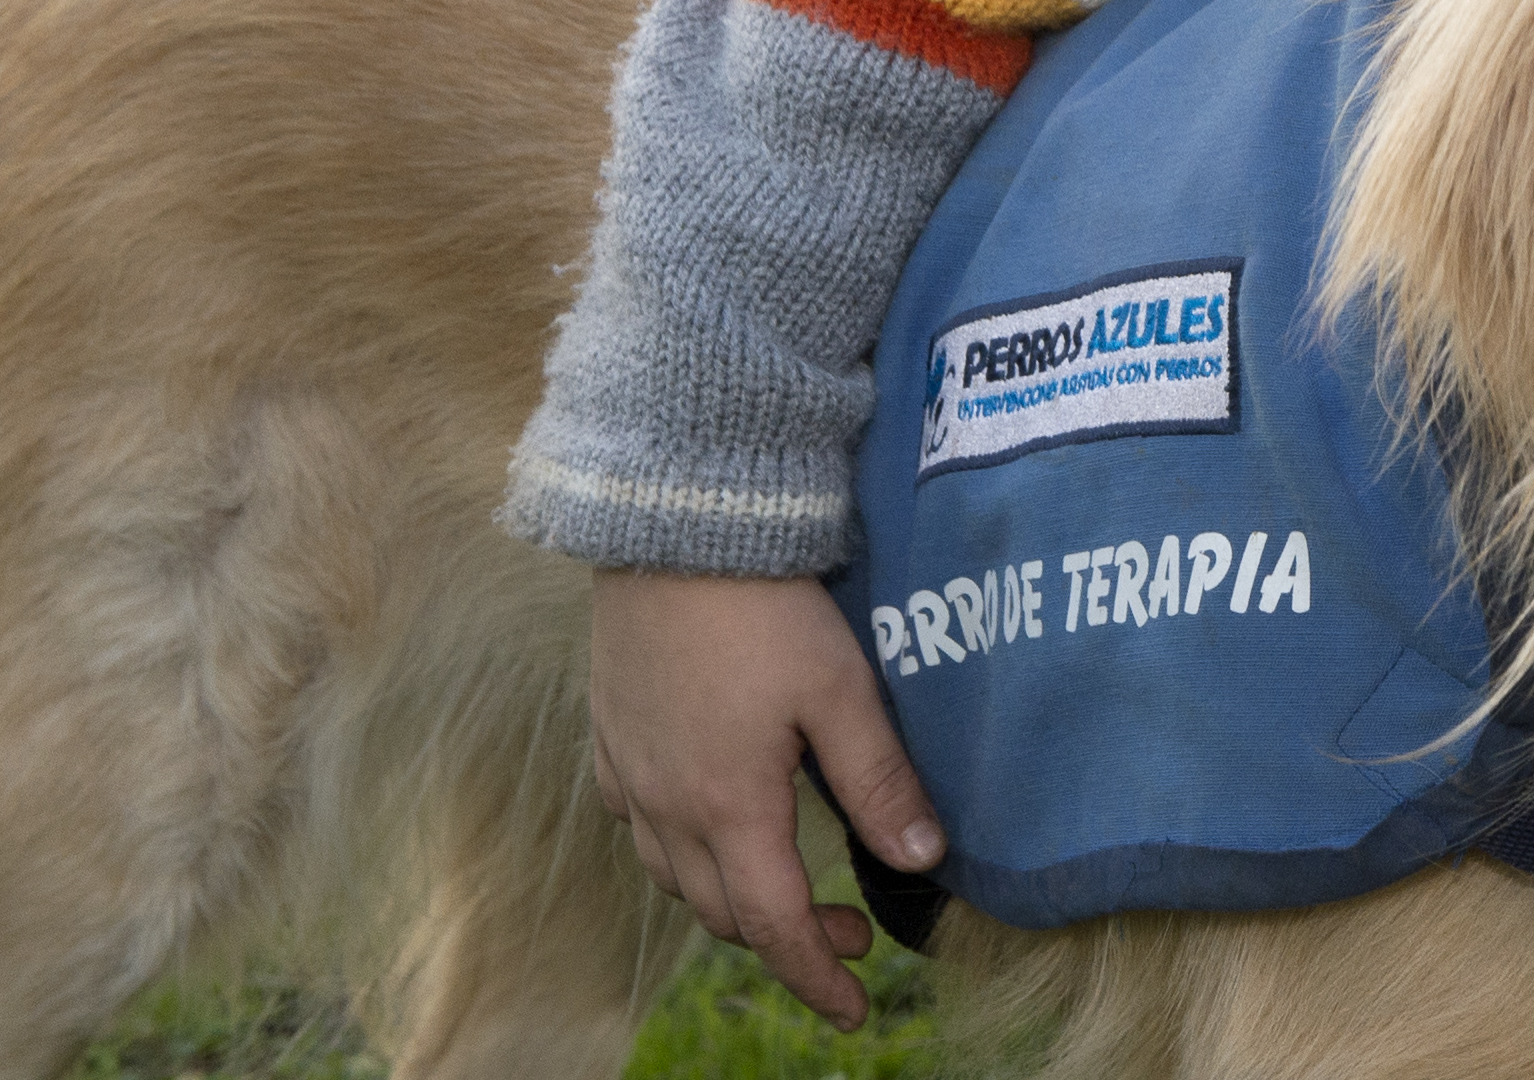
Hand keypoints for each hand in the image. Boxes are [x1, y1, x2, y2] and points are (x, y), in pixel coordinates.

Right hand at [588, 570, 943, 1028]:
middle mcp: (666, 806)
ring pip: (673, 875)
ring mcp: (630, 771)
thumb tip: (924, 860)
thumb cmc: (765, 605)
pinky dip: (679, 847)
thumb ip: (880, 781)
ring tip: (787, 881)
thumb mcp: (842, 690)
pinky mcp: (610, 733)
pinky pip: (636, 823)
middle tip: (849, 930)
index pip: (774, 926)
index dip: (817, 977)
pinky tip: (709, 820)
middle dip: (787, 940)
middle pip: (721, 912)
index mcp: (729, 807)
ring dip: (731, 898)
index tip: (854, 1009)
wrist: (674, 525)